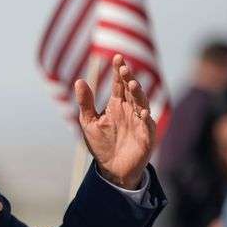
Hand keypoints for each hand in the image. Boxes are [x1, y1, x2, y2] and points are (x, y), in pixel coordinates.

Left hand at [75, 54, 155, 188]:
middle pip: (131, 90)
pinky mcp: (146, 136)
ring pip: (142, 103)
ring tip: (132, 84)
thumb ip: (85, 103)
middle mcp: (130, 110)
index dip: (119, 71)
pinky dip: (145, 119)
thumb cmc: (101, 144)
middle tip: (124, 67)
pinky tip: (141, 112)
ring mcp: (139, 122)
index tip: (117, 57)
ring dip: (138, 94)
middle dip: (128, 78)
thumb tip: (79, 81)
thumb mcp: (88, 122)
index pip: (119, 84)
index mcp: (117, 105)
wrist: (111, 168)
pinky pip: (147, 125)